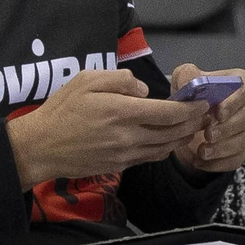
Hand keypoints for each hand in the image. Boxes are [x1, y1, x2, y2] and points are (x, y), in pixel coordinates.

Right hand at [5, 69, 210, 188]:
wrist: (42, 146)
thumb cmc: (61, 109)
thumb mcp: (85, 80)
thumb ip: (119, 79)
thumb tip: (144, 91)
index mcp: (121, 111)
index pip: (169, 113)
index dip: (190, 108)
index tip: (202, 101)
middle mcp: (129, 136)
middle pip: (173, 132)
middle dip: (193, 122)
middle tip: (203, 113)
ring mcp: (127, 154)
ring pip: (166, 147)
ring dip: (182, 137)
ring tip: (190, 126)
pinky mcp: (121, 165)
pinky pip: (152, 157)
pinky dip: (165, 148)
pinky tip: (167, 139)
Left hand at [170, 64, 244, 173]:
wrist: (191, 117)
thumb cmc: (193, 93)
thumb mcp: (185, 78)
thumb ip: (187, 75)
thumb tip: (190, 81)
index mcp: (242, 82)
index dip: (233, 102)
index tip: (218, 113)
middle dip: (227, 128)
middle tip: (208, 135)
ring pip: (244, 141)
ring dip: (223, 149)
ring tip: (202, 152)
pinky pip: (238, 158)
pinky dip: (219, 162)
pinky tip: (201, 162)